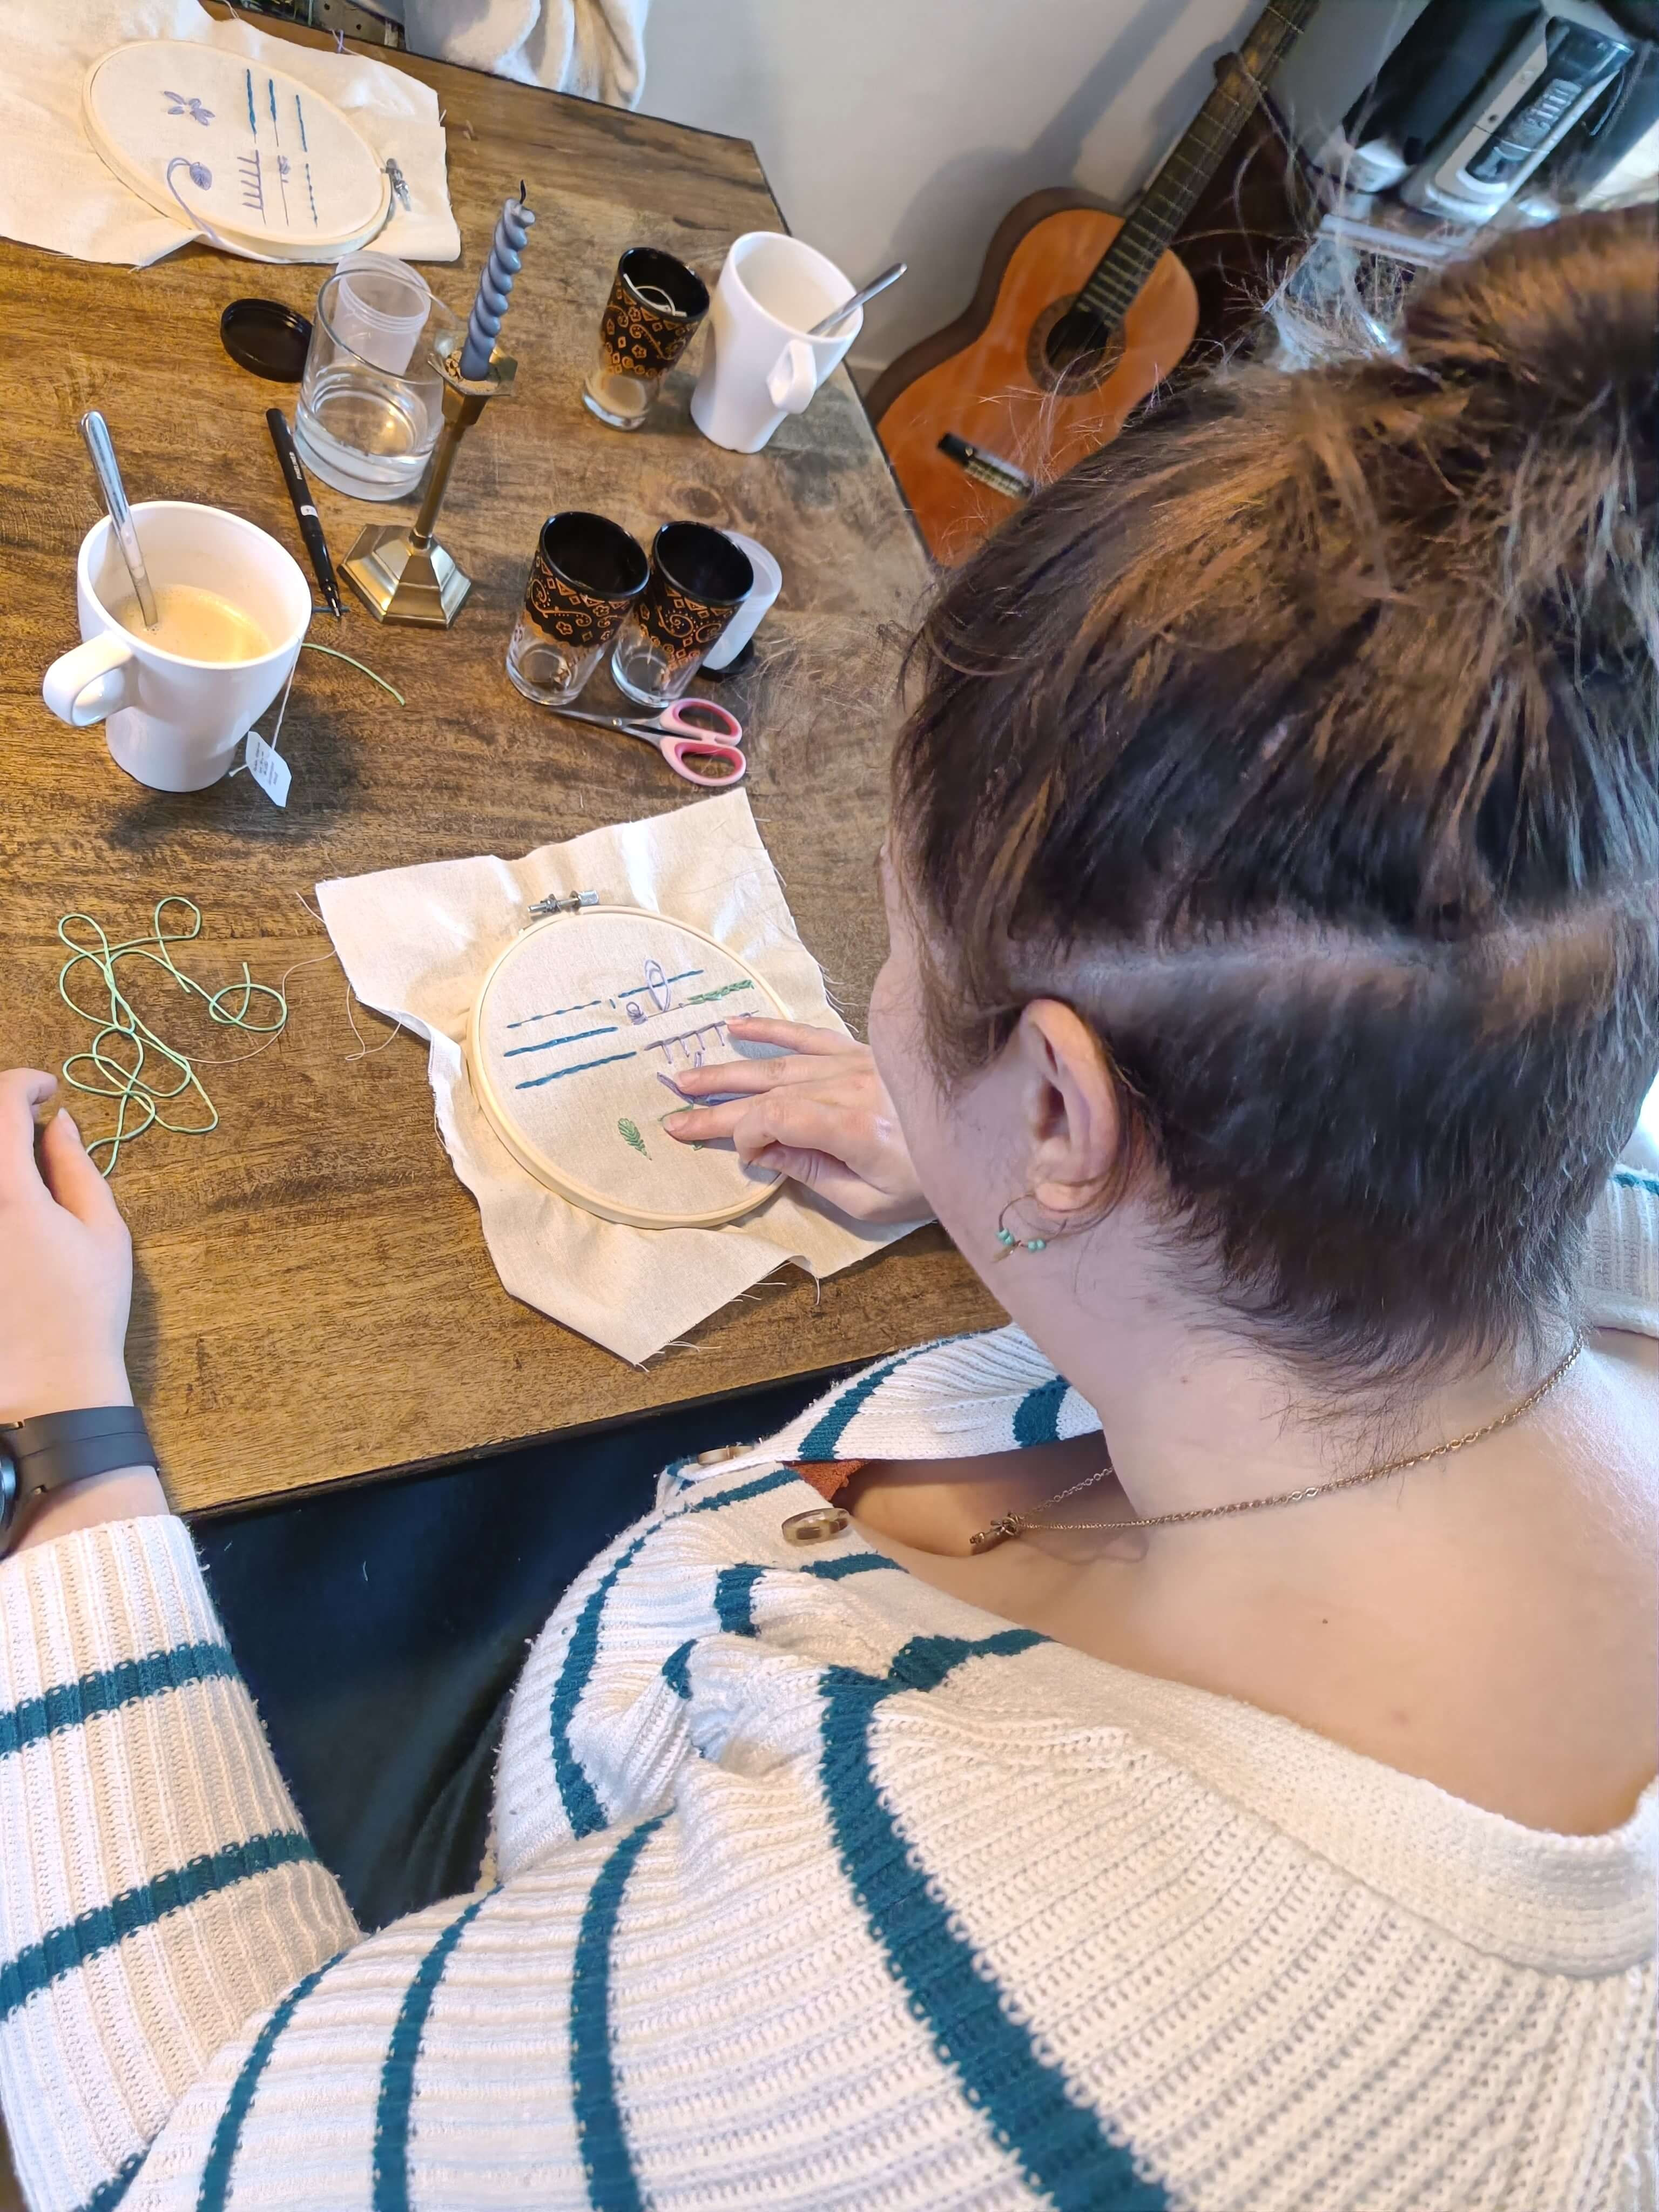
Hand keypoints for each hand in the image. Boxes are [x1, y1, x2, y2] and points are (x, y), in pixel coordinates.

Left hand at [0, 1070, 133, 1419]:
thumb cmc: (85, 1309)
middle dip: (4, 1116)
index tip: (48, 1090)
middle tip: (32, 1124)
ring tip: (21, 1170)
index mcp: (8, 1192)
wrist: (46, 1385)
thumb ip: (77, 1167)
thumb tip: (58, 1124)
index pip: (1, 1103)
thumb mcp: (103, 1231)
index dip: (24, 1082)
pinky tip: (12, 1212)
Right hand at [663, 1018, 930, 1225]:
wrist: (981, 1142)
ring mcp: (858, 1063)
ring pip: (781, 1062)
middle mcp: (852, 1086)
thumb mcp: (869, 1201)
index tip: (744, 1159)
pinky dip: (772, 1029)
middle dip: (717, 1103)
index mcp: (855, 1127)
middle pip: (769, 1089)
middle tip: (673, 1114)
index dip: (747, 1135)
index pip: (778, 1117)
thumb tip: (761, 1152)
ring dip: (730, 1069)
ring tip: (687, 1077)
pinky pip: (810, 1035)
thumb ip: (812, 1174)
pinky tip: (736, 1025)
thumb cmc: (927, 1183)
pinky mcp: (864, 1052)